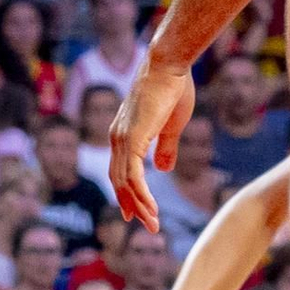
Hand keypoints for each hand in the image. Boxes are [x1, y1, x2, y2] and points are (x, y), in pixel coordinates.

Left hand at [109, 55, 195, 231]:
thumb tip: (163, 170)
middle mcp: (117, 137)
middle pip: (119, 181)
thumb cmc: (172, 87)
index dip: (127, 193)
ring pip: (125, 183)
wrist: (169, 63)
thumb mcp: (171, 124)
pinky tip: (151, 209)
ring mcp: (122, 138)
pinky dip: (141, 196)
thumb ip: (165, 147)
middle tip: (147, 226)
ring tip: (153, 225)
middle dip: (132, 205)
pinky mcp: (132, 138)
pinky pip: (134, 176)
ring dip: (139, 206)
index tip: (136, 213)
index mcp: (124, 132)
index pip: (120, 171)